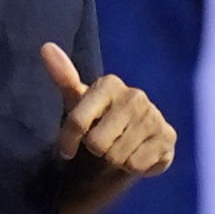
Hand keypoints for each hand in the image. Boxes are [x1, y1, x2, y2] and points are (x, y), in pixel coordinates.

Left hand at [40, 40, 176, 203]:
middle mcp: (135, 95)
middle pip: (97, 143)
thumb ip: (63, 76)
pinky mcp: (168, 136)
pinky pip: (137, 164)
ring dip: (114, 161)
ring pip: (117, 156)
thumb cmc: (97, 123)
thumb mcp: (76, 103)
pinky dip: (133, 167)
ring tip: (118, 150)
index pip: (77, 122)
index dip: (68, 142)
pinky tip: (136, 154)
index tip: (67, 149)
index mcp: (110, 84)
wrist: (128, 147)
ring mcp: (154, 115)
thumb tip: (46, 46)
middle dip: (96, 151)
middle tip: (102, 145)